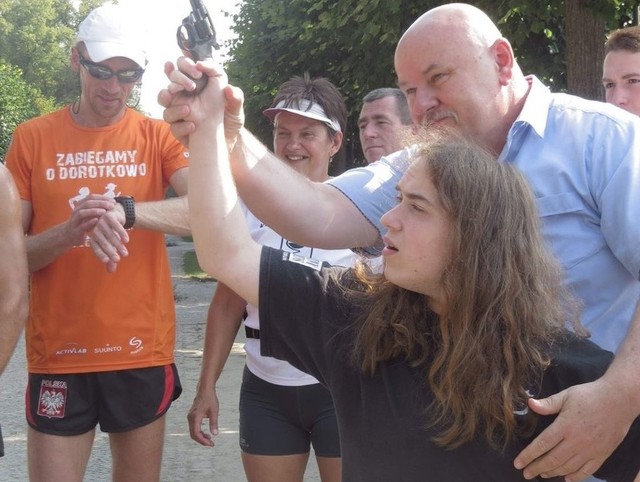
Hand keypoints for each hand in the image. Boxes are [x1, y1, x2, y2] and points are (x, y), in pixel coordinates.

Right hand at [68, 195, 114, 247]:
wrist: (69, 236)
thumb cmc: (83, 223)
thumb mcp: (90, 215)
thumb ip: (98, 209)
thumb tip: (113, 202)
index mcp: (80, 206)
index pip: (91, 197)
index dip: (102, 198)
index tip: (113, 201)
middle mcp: (76, 211)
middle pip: (87, 203)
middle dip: (100, 203)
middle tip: (111, 206)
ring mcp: (74, 221)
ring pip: (82, 213)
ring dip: (94, 211)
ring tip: (104, 211)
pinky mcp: (75, 231)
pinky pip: (81, 226)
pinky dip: (89, 222)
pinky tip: (97, 220)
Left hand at [87, 203, 129, 272]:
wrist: (115, 215)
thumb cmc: (112, 233)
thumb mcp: (112, 245)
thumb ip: (110, 257)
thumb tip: (110, 271)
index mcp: (94, 238)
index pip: (96, 248)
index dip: (101, 254)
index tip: (107, 261)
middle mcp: (96, 230)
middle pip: (104, 243)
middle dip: (111, 252)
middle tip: (118, 260)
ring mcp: (102, 223)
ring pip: (111, 236)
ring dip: (118, 245)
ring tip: (125, 253)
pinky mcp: (109, 217)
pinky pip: (116, 227)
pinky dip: (121, 234)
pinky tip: (126, 240)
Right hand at [158, 58, 243, 148]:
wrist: (229, 142)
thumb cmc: (231, 120)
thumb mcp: (235, 104)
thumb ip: (233, 93)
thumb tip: (227, 88)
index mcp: (197, 86)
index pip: (182, 67)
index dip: (184, 64)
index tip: (196, 71)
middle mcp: (184, 96)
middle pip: (170, 82)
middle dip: (178, 79)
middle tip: (192, 87)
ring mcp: (179, 112)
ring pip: (164, 102)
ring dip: (172, 103)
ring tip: (187, 109)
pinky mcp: (179, 129)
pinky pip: (173, 127)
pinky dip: (181, 125)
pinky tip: (193, 126)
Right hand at [187, 387, 219, 446]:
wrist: (205, 390)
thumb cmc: (209, 398)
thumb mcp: (214, 411)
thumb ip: (214, 423)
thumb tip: (215, 434)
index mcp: (195, 417)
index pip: (196, 433)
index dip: (203, 441)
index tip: (210, 444)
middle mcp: (190, 418)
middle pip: (193, 434)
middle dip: (202, 440)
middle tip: (211, 444)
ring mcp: (190, 417)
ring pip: (193, 432)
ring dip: (201, 437)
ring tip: (210, 439)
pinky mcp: (192, 416)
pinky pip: (194, 428)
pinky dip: (199, 432)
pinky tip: (206, 434)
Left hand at [514, 378, 633, 480]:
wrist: (619, 400)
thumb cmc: (590, 395)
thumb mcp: (566, 395)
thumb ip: (548, 403)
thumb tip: (530, 403)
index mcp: (565, 426)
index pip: (542, 444)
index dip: (528, 455)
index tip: (518, 463)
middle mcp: (576, 441)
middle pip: (552, 459)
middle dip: (536, 467)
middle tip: (526, 473)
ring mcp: (590, 450)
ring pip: (567, 467)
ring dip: (553, 472)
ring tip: (542, 474)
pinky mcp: (602, 454)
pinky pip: (587, 470)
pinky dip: (575, 477)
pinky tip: (566, 478)